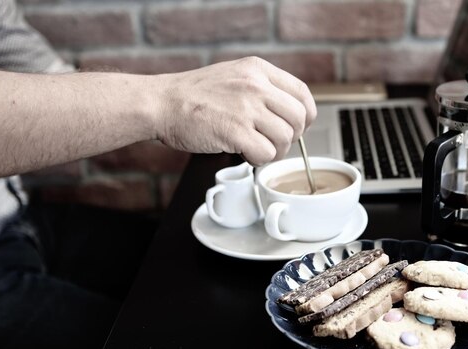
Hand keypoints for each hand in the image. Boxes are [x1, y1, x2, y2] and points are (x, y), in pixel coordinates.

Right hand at [155, 56, 316, 165]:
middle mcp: (256, 86)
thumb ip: (261, 89)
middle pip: (298, 118)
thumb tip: (288, 114)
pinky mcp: (234, 131)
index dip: (305, 116)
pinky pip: (265, 153)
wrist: (161, 103)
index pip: (302, 93)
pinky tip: (244, 153)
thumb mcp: (234, 76)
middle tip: (272, 143)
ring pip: (285, 138)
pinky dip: (258, 160)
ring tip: (255, 149)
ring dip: (274, 151)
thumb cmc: (193, 96)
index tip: (297, 127)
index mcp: (258, 70)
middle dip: (290, 138)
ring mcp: (246, 108)